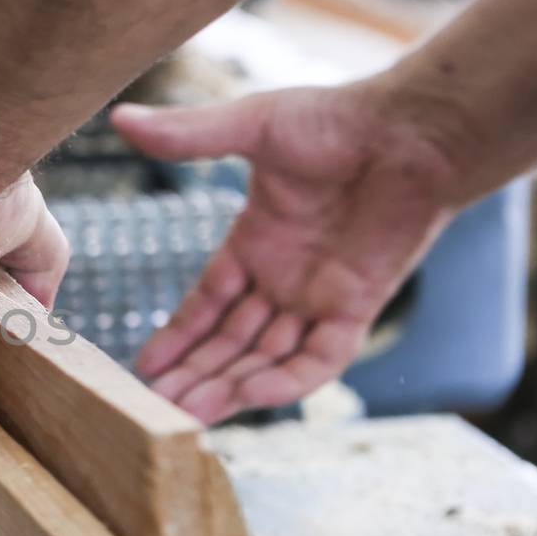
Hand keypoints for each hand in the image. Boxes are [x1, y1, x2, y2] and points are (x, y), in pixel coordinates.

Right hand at [112, 81, 464, 423]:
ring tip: (188, 416)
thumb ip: (187, 136)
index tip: (144, 367)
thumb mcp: (251, 125)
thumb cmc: (339, 119)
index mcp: (255, 243)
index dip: (177, 336)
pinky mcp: (356, 308)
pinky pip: (318, 358)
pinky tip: (249, 397)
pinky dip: (286, 381)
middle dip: (194, 374)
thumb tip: (120, 119)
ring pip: (267, 357)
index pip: (207, 303)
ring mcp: (320, 297)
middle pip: (231, 341)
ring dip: (229, 387)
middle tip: (155, 409)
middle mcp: (284, 278)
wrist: (416, 133)